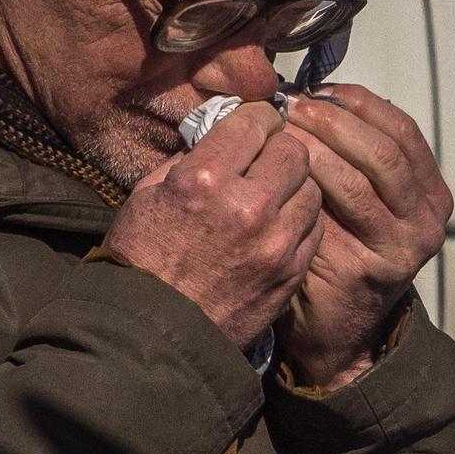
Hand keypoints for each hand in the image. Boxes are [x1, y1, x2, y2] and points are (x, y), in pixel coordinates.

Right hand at [101, 105, 322, 352]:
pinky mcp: (291, 272)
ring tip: (274, 196)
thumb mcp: (148, 195)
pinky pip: (313, 228)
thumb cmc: (140, 262)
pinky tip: (279, 226)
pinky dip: (300, 221)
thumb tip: (220, 137)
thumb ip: (189, 160)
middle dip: (280, 149)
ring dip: (294, 187)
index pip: (255, 123)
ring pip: (311, 189)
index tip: (256, 124)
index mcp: (206, 179)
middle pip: (294, 151)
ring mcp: (275, 242)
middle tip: (267, 159)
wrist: (154, 335)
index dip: (258, 118)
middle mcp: (248, 206)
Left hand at [277, 86, 451, 391]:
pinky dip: (306, 187)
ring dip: (316, 149)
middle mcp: (428, 219)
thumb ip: (351, 153)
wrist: (333, 325)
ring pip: (360, 180)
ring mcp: (404, 247)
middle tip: (292, 106)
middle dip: (334, 121)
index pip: (402, 129)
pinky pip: (335, 216)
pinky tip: (280, 173)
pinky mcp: (371, 269)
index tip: (317, 89)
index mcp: (431, 192)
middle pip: (385, 150)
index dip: (358, 102)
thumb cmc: (337, 248)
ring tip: (282, 134)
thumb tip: (312, 93)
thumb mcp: (358, 196)